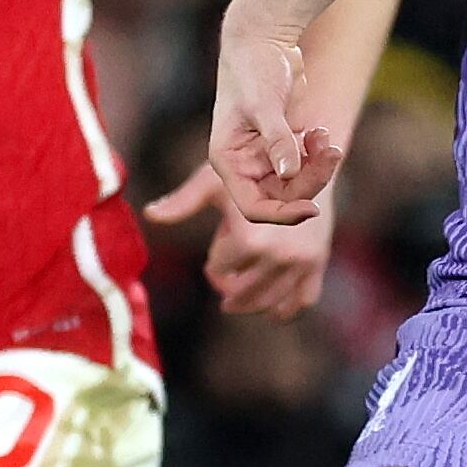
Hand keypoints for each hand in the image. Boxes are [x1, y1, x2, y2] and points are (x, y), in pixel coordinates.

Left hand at [145, 163, 338, 317]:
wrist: (303, 159)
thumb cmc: (253, 167)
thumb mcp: (215, 181)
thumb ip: (182, 201)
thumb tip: (149, 214)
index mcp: (250, 239)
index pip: (220, 272)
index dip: (215, 263)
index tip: (219, 246)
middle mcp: (278, 255)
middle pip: (243, 294)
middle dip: (230, 288)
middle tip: (224, 283)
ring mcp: (301, 261)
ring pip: (271, 303)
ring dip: (253, 305)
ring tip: (241, 301)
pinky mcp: (317, 263)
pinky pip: (302, 299)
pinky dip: (286, 307)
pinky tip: (273, 307)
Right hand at [207, 14, 341, 220]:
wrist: (264, 40)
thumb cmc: (254, 67)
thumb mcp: (265, 104)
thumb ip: (277, 140)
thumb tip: (289, 174)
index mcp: (229, 161)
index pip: (254, 207)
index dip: (282, 215)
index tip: (311, 209)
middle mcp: (245, 165)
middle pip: (283, 198)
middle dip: (310, 181)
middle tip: (331, 152)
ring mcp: (266, 157)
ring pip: (299, 185)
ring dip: (318, 167)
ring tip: (323, 136)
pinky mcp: (285, 146)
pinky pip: (307, 166)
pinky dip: (318, 154)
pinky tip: (318, 130)